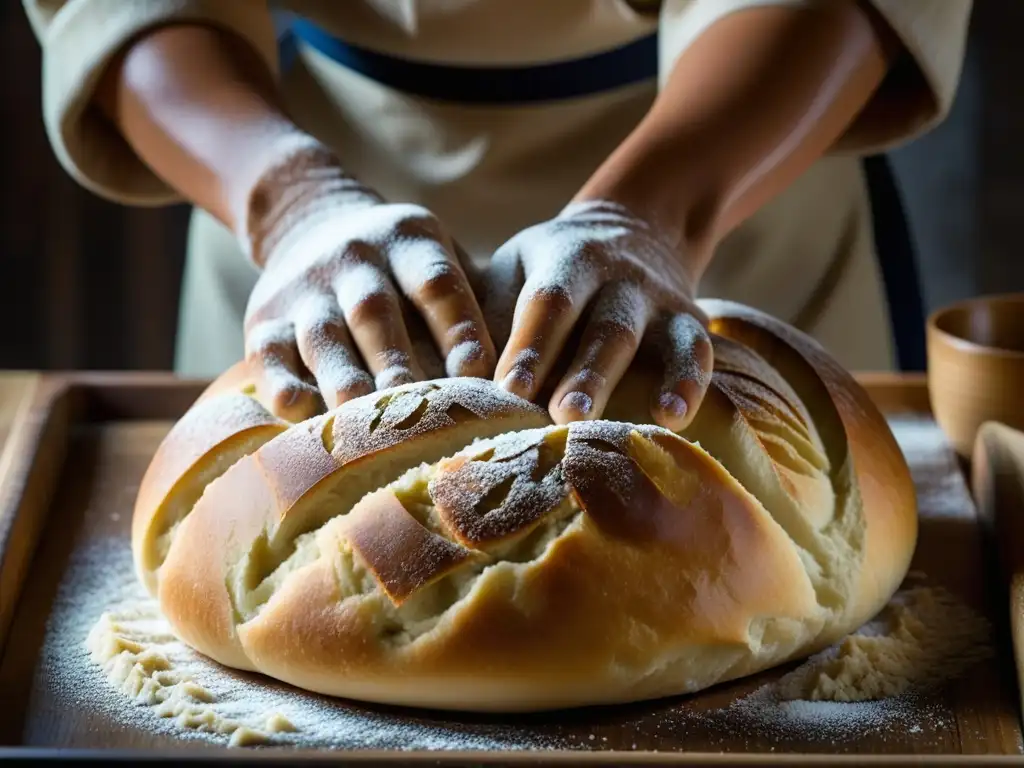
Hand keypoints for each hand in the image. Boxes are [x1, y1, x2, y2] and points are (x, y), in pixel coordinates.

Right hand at [242, 154, 494, 420]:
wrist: (309, 222)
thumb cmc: (402, 269)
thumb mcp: (437, 259)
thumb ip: (473, 306)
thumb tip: (530, 379)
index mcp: (409, 239)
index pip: (437, 283)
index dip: (459, 328)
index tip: (482, 375)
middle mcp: (355, 257)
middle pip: (376, 311)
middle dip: (400, 363)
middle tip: (425, 415)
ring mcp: (305, 288)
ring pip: (324, 336)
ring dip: (345, 382)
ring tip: (365, 426)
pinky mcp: (263, 320)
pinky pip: (270, 355)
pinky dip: (281, 386)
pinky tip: (300, 415)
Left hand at [483, 200, 712, 430]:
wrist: (631, 232)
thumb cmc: (547, 273)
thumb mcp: (516, 273)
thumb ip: (489, 318)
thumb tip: (453, 382)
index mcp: (564, 257)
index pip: (548, 301)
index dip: (531, 345)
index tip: (509, 390)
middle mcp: (615, 273)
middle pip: (601, 326)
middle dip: (583, 374)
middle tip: (564, 417)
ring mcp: (655, 296)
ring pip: (641, 340)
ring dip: (623, 383)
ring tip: (609, 428)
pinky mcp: (688, 320)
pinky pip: (694, 350)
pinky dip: (688, 382)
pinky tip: (674, 418)